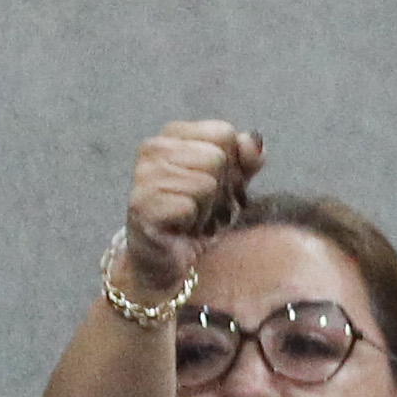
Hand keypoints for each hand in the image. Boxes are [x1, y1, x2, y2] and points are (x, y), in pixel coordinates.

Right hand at [119, 118, 262, 294]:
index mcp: (173, 134)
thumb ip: (246, 157)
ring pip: (205, 183)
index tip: (219, 188)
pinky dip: (194, 224)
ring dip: (208, 210)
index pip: (224, 134)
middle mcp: (154, 148)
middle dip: (221, 190)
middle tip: (206, 209)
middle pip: (216, 158)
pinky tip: (182, 230)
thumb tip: (253, 141)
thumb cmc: (198, 218)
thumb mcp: (231, 183)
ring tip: (194, 219)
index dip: (233, 166)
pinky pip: (190, 207)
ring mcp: (144, 176)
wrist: (169, 261)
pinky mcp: (143, 205)